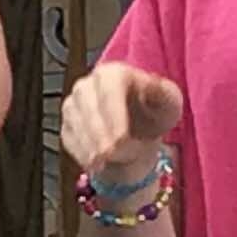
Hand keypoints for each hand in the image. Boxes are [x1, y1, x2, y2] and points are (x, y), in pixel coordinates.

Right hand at [58, 61, 184, 188]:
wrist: (138, 133)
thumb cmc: (153, 114)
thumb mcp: (168, 102)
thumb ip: (163, 92)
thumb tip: (153, 84)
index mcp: (115, 72)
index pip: (109, 87)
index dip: (114, 113)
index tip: (122, 138)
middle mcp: (89, 84)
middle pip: (87, 104)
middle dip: (99, 132)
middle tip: (112, 154)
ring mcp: (74, 104)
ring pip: (75, 121)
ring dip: (90, 143)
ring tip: (106, 161)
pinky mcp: (67, 124)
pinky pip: (69, 137)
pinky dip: (81, 152)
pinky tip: (96, 164)